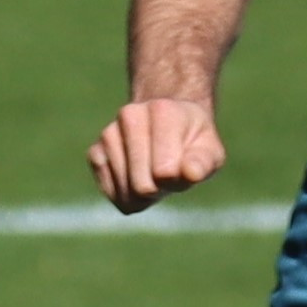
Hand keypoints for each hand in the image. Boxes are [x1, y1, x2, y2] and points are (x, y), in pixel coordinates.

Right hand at [93, 97, 228, 212]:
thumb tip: (190, 173)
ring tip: (155, 172)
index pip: (164, 172)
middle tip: (169, 172)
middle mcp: (129, 115)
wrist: (168, 127)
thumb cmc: (193, 143)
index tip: (185, 166)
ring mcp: (108, 134)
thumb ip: (204, 163)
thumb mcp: (210, 151)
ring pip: (126, 192)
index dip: (179, 180)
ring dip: (145, 194)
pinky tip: (137, 178)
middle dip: (160, 189)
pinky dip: (127, 195)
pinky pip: (111, 192)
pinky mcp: (95, 152)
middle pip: (142, 186)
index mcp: (162, 111)